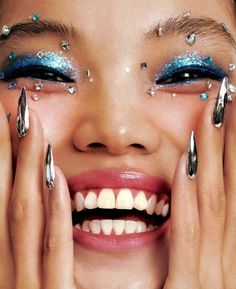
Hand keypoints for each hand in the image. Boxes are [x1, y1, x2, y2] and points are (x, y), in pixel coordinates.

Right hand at [0, 104, 76, 288]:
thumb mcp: (33, 280)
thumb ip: (36, 244)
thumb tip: (45, 195)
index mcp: (10, 264)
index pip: (8, 202)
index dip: (5, 161)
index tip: (14, 127)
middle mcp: (10, 271)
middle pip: (11, 200)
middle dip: (10, 154)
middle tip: (17, 112)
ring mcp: (28, 287)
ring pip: (25, 218)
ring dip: (26, 171)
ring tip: (31, 130)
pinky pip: (53, 254)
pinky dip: (51, 215)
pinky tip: (54, 180)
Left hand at [164, 95, 234, 288]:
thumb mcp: (192, 279)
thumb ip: (192, 242)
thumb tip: (190, 196)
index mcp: (218, 260)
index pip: (223, 192)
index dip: (229, 152)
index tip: (225, 117)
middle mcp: (223, 263)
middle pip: (225, 189)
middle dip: (230, 142)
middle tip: (229, 99)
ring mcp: (212, 279)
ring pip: (212, 203)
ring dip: (213, 155)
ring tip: (213, 115)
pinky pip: (189, 235)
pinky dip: (189, 197)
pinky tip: (183, 162)